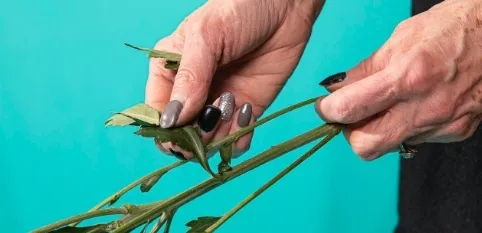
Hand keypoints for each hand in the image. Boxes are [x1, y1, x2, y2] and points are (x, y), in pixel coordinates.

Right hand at [147, 0, 323, 158]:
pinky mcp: (245, 107)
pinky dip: (240, 137)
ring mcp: (218, 102)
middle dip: (195, 136)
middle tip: (211, 121)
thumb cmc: (238, 10)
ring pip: (209, 140)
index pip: (156, 111)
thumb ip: (189, 78)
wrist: (285, 6)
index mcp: (170, 71)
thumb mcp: (206, 37)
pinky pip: (236, 138)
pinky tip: (247, 113)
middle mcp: (192, 91)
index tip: (178, 136)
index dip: (164, 129)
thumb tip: (171, 120)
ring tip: (234, 105)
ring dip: (220, 134)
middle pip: (181, 132)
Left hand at [316, 0, 481, 159]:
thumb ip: (365, 69)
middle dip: (350, 132)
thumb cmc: (451, 28)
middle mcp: (426, 107)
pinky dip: (404, 126)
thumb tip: (336, 90)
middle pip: (366, 146)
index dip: (328, 111)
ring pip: (391, 145)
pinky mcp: (457, 132)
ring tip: (386, 104)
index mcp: (408, 77)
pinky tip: (413, 105)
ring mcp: (444, 124)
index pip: (350, 111)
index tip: (325, 107)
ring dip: (377, 130)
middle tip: (351, 113)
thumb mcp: (400, 38)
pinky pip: (415, 140)